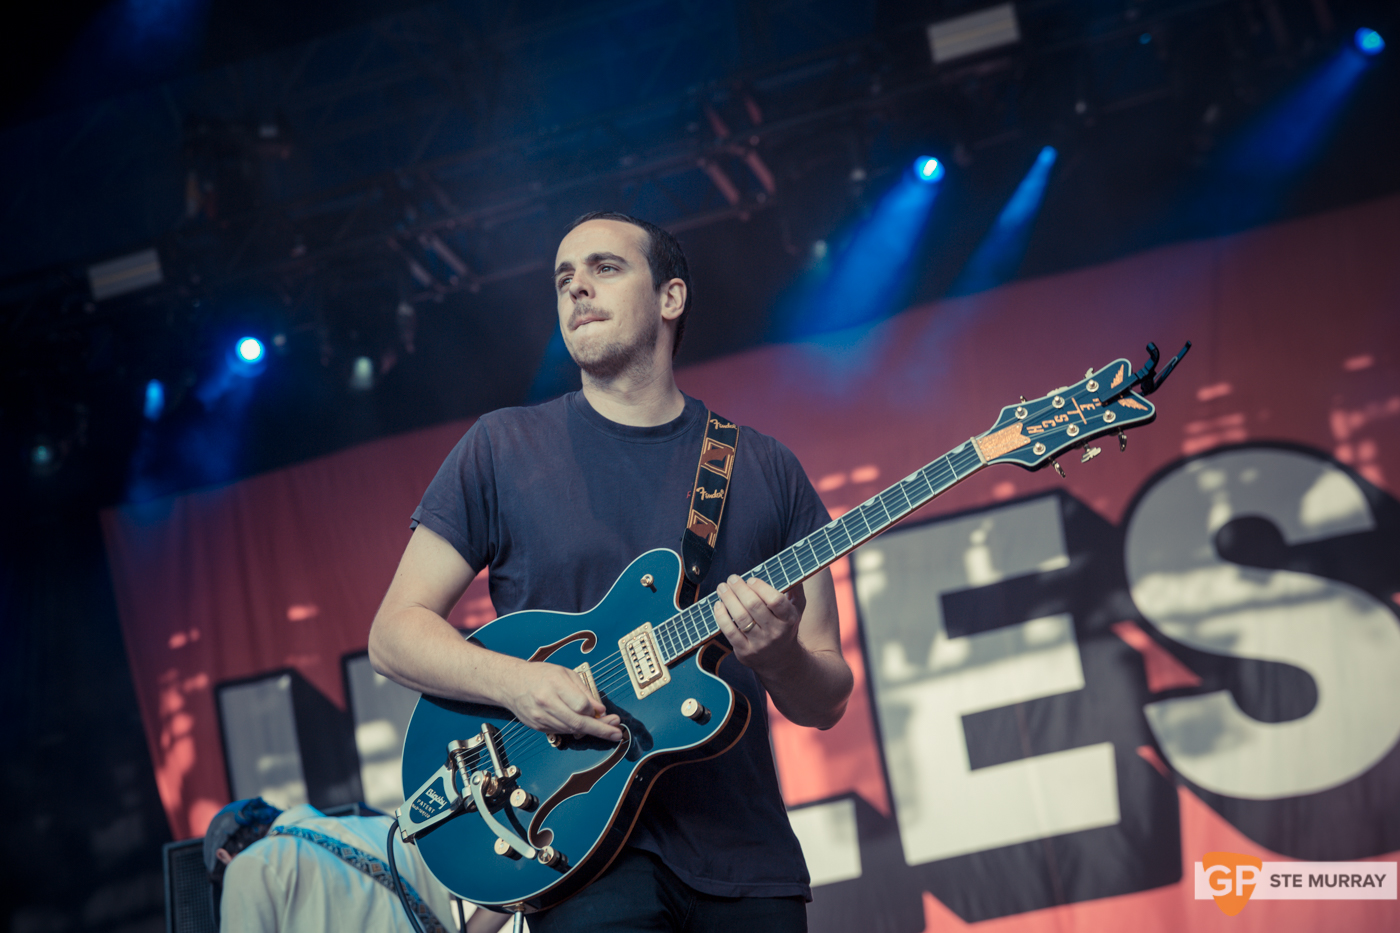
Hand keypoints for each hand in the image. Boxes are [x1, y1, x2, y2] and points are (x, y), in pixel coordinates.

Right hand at [501, 661, 622, 741]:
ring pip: (571, 730)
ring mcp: (540, 717)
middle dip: (600, 730)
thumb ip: (583, 691)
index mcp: (554, 684)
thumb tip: (599, 709)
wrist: (511, 683)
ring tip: (604, 728)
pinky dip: (575, 730)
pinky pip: (562, 731)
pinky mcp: (538, 727)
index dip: (594, 710)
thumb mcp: (565, 674)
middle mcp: (546, 702)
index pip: (580, 705)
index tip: (603, 711)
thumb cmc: (540, 675)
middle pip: (578, 722)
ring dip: (589, 731)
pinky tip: (583, 725)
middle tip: (616, 733)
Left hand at [712, 574, 805, 673]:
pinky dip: (721, 616)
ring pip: (740, 617)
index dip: (761, 587)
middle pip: (754, 606)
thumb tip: (793, 569)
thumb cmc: (785, 628)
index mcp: (789, 619)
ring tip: (722, 588)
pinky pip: (730, 632)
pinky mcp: (745, 652)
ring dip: (728, 599)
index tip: (751, 579)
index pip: (775, 600)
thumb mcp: (797, 610)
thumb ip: (796, 590)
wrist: (781, 662)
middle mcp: (776, 632)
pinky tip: (718, 605)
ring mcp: (760, 643)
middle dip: (739, 588)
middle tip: (732, 578)